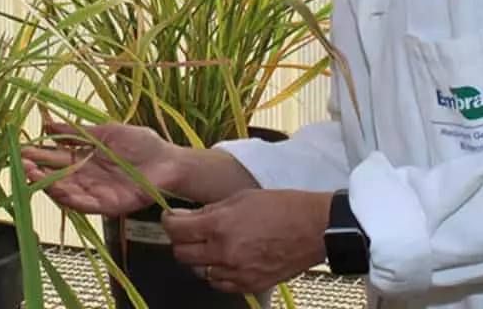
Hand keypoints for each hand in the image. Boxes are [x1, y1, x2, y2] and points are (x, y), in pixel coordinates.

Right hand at [22, 122, 182, 216]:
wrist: (169, 160)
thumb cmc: (142, 144)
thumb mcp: (105, 132)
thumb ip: (77, 132)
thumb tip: (47, 124)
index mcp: (85, 159)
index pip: (56, 158)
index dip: (39, 155)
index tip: (21, 149)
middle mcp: (87, 177)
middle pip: (56, 176)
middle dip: (37, 171)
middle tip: (20, 163)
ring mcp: (97, 192)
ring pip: (66, 192)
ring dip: (48, 185)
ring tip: (32, 175)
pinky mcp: (109, 205)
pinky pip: (86, 204)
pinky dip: (70, 198)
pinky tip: (57, 190)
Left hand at [161, 189, 331, 294]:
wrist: (313, 228)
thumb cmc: (281, 207)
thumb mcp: (240, 198)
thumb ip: (209, 210)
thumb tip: (185, 217)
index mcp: (220, 225)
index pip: (176, 230)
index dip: (169, 222)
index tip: (171, 218)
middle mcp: (224, 252)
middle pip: (182, 253)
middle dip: (180, 240)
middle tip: (187, 231)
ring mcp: (236, 272)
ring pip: (199, 271)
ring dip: (198, 258)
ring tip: (209, 245)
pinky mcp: (249, 285)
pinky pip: (218, 284)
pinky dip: (216, 273)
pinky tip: (224, 260)